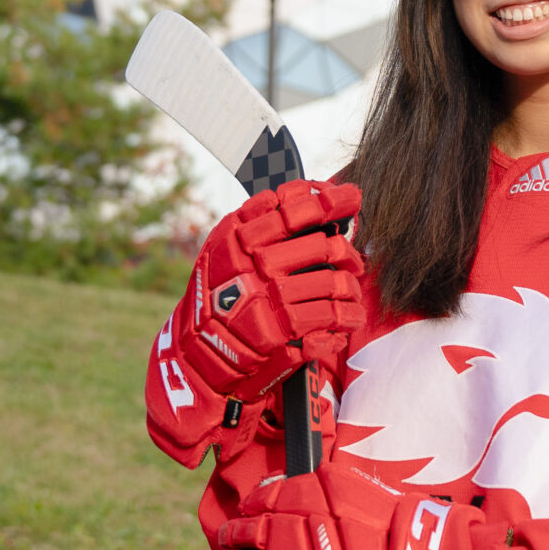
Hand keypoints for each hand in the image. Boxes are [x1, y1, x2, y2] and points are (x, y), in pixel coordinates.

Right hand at [184, 180, 365, 402]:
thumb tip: (304, 193)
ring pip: (334, 284)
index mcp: (238, 241)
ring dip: (350, 288)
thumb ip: (254, 220)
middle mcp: (254, 268)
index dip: (328, 200)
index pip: (293, 211)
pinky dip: (347, 317)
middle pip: (323, 247)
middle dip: (346, 253)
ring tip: (350, 293)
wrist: (196, 356)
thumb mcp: (221, 249)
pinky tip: (348, 317)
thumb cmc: (216, 298)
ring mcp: (269, 302)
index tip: (350, 197)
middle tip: (351, 261)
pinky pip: (331, 319)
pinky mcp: (282, 336)